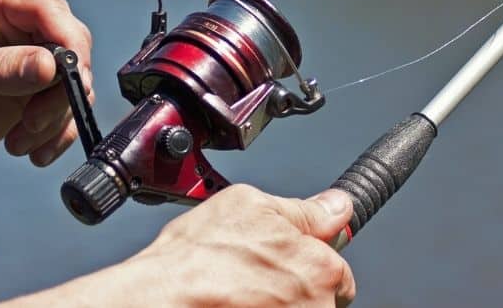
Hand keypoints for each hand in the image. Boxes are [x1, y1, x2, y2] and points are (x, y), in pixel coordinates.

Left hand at [0, 0, 93, 219]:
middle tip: (33, 120)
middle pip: (71, 41)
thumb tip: (53, 66)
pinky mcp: (43, 85)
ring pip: (76, 78)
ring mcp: (34, 51)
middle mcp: (19, 17)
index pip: (46, 8)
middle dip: (61, 87)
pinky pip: (71, 105)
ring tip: (19, 140)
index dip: (67, 40)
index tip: (71, 79)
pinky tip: (34, 151)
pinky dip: (59, 131)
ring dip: (55, 116)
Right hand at [135, 184, 355, 306]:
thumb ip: (303, 209)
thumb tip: (336, 205)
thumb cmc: (198, 258)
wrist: (164, 299)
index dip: (309, 260)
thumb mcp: (250, 205)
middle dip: (295, 287)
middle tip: (255, 276)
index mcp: (321, 267)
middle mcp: (316, 307)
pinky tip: (236, 303)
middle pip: (319, 298)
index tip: (288, 262)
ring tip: (240, 293)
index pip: (338, 271)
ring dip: (277, 303)